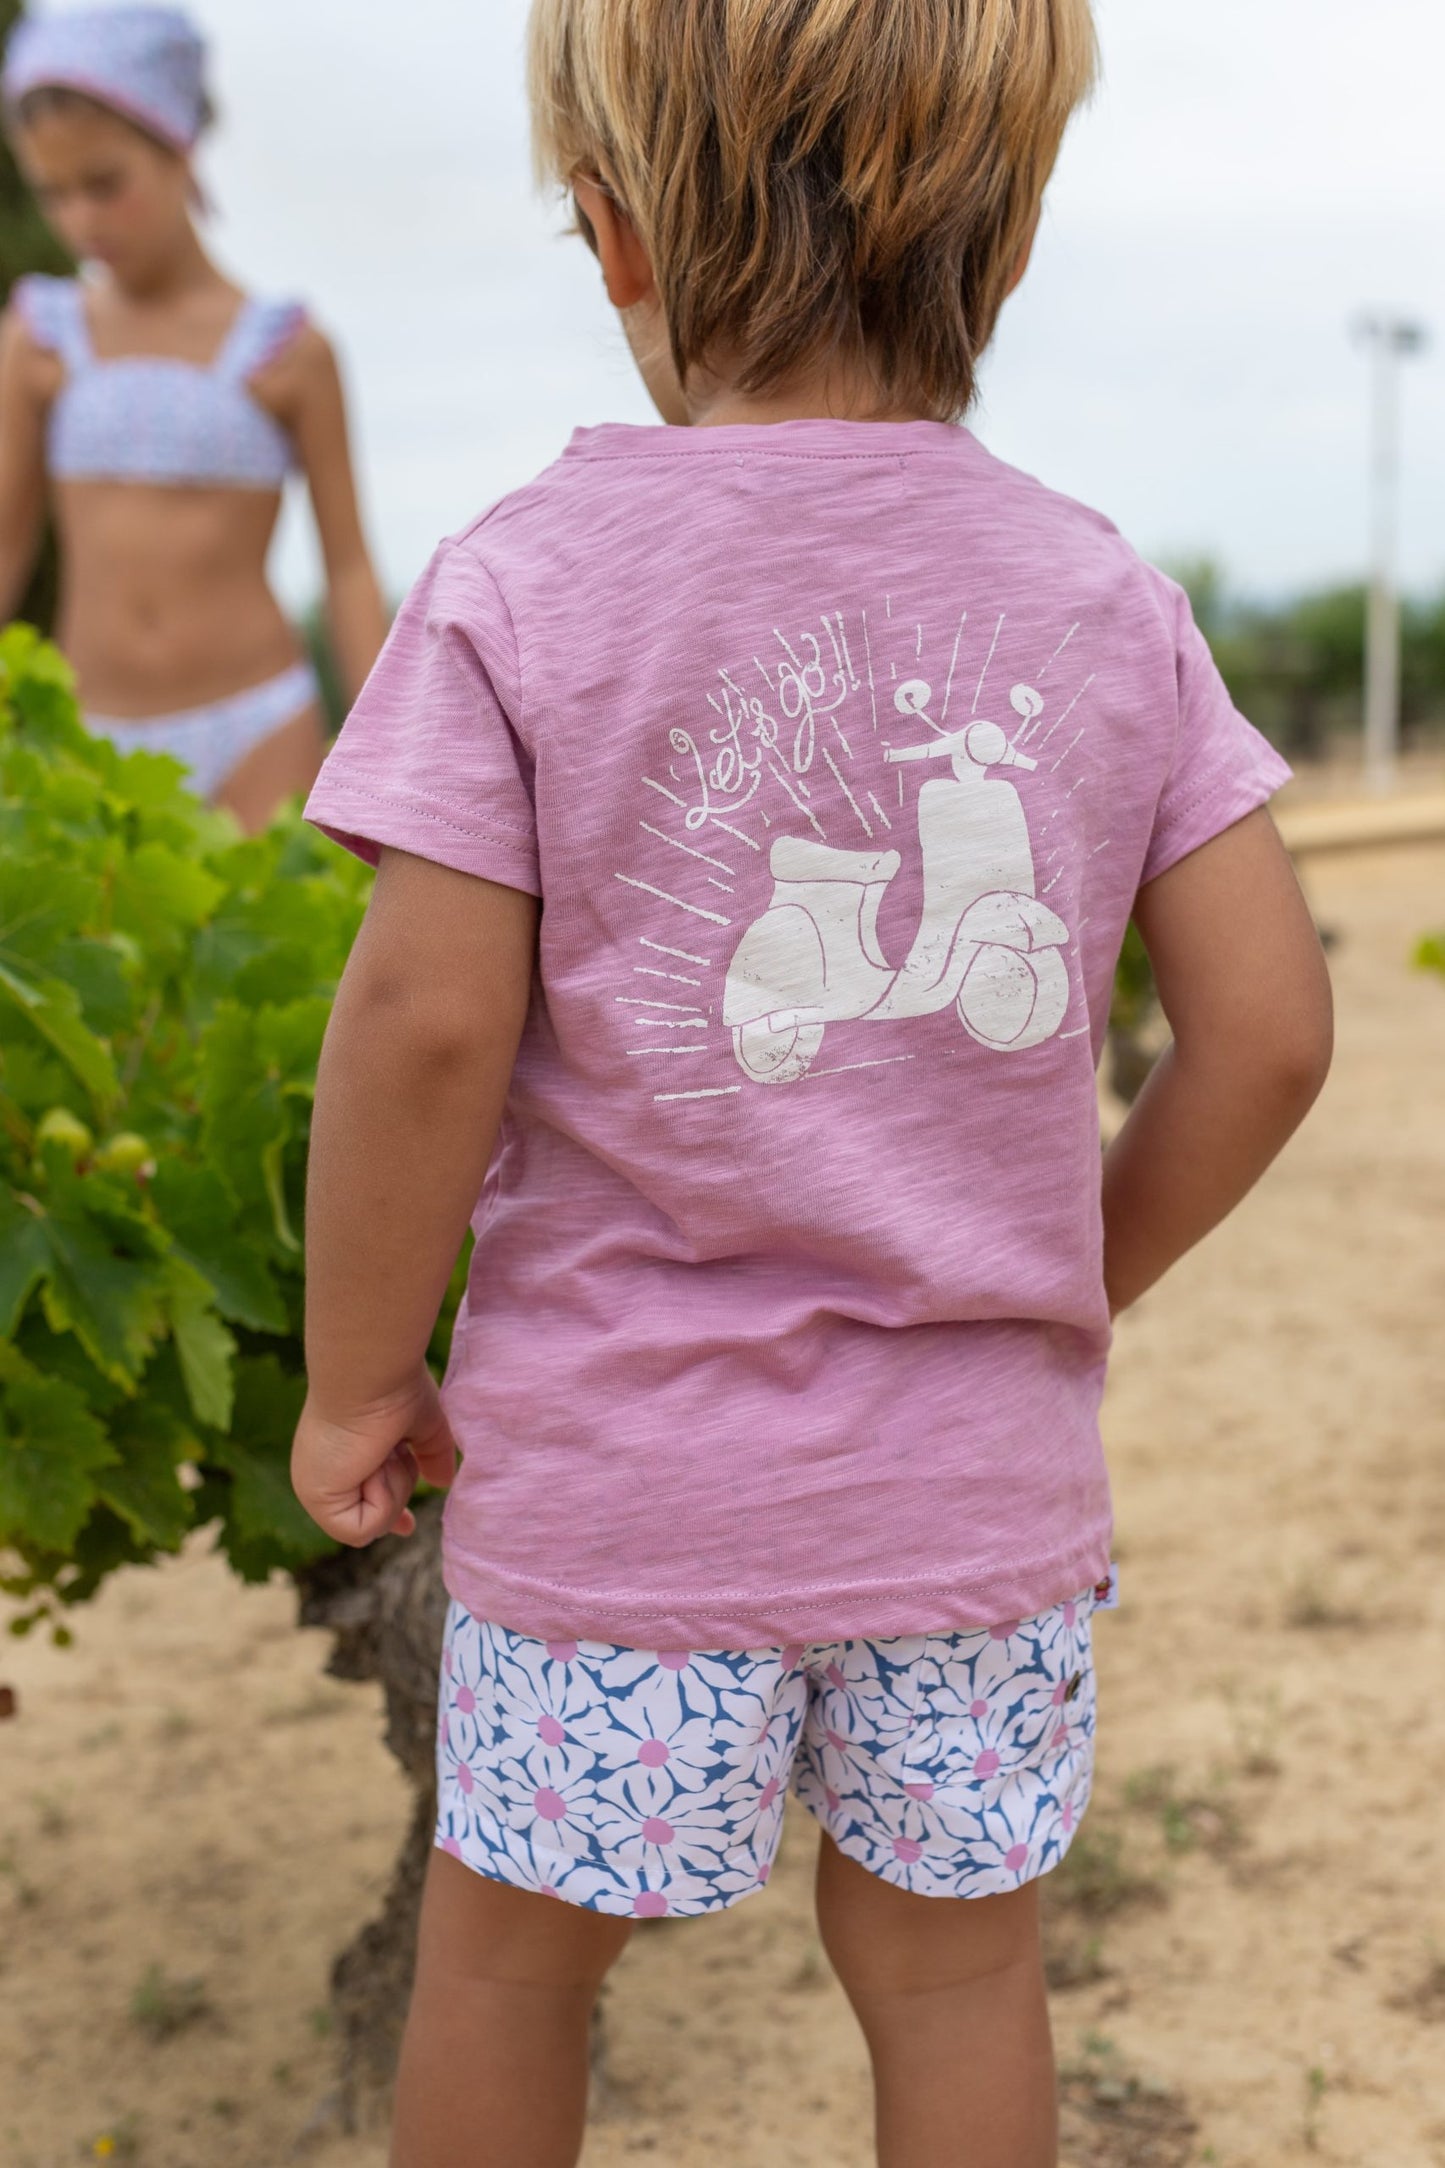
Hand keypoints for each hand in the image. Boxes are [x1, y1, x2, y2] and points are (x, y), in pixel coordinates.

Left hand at [291, 1365, 457, 1546]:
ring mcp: (317, 1488)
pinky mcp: (318, 1499)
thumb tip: (442, 1481)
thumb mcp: (423, 1425)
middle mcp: (323, 1473)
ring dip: (393, 1488)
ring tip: (383, 1451)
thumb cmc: (394, 1386)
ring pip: (372, 1525)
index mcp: (340, 1454)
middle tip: (394, 1450)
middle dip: (400, 1485)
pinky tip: (374, 1465)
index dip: (387, 1514)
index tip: (408, 1526)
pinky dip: (382, 1500)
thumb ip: (431, 1454)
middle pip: (376, 1515)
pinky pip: (361, 1529)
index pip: (359, 1500)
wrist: (371, 1373)